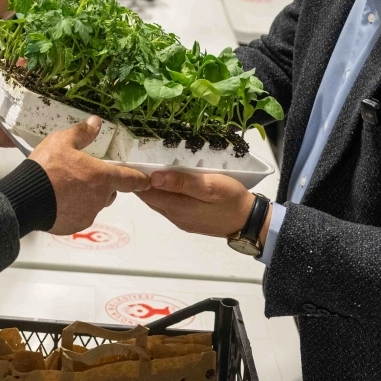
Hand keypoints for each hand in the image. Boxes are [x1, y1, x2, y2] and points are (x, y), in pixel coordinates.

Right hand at [30, 116, 150, 234]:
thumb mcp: (62, 141)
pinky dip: (72, 209)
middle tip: (81, 175)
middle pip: (108, 192)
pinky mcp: (73, 226)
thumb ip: (81, 133)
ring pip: (93, 204)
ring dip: (86, 197)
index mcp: (102, 177)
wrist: (26, 198)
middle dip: (100, 185)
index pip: (130, 179)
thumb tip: (95, 122)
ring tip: (65, 188)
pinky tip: (57, 201)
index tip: (147, 181)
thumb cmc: (47, 167)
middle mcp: (99, 198)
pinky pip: (78, 216)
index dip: (140, 179)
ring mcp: (87, 214)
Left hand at [138, 168, 257, 237]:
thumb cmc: (230, 198)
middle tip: (139, 159)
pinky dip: (164, 194)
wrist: (249, 220)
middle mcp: (175, 216)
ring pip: (159, 202)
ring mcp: (182, 220)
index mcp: (176, 207)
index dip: (138, 177)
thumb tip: (153, 178)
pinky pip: (169, 206)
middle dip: (142, 181)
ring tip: (152, 167)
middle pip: (150, 198)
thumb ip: (181, 182)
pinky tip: (170, 182)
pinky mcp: (189, 221)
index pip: (146, 192)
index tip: (132, 160)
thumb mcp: (209, 186)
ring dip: (154, 188)